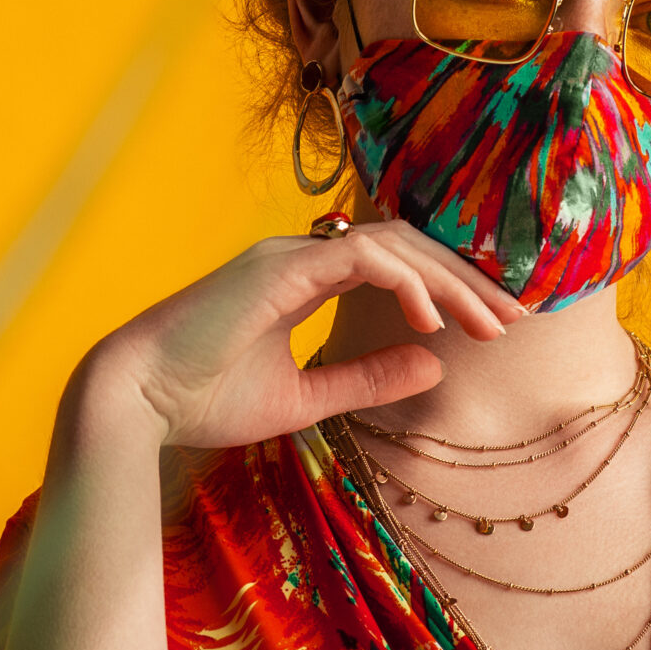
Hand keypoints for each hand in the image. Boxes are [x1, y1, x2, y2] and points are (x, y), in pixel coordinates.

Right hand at [81, 219, 524, 450]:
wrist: (136, 403)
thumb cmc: (203, 400)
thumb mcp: (306, 397)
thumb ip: (366, 377)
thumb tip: (434, 366)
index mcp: (301, 277)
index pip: (393, 264)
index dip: (448, 289)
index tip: (492, 327)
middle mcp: (297, 255)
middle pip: (404, 246)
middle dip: (464, 281)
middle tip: (514, 320)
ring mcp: (286, 255)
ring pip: (391, 245)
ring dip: (446, 282)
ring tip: (487, 323)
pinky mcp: (277, 268)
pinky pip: (357, 259)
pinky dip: (401, 281)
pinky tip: (430, 319)